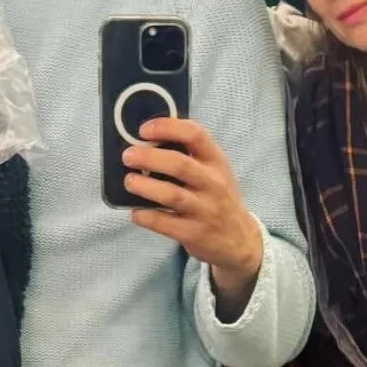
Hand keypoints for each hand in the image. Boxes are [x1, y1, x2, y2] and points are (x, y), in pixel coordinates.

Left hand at [122, 118, 262, 316]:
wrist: (238, 239)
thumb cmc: (217, 197)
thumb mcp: (214, 171)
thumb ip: (189, 155)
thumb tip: (145, 141)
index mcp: (216, 161)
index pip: (195, 135)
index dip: (167, 128)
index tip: (143, 130)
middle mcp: (213, 184)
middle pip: (179, 165)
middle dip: (149, 157)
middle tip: (128, 156)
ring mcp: (204, 210)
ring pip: (172, 195)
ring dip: (145, 187)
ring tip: (129, 181)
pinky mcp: (194, 233)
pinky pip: (164, 223)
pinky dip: (145, 216)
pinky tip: (136, 212)